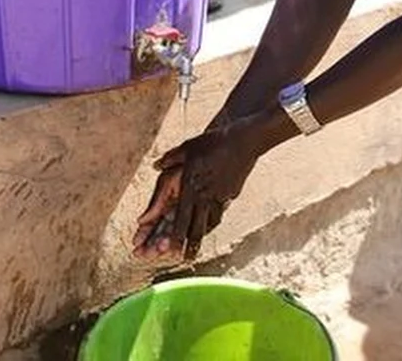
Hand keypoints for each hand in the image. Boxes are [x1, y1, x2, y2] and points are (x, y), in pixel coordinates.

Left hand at [131, 115, 262, 260]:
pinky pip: (219, 212)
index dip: (175, 236)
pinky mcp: (230, 194)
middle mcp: (205, 195)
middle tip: (183, 259)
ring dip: (200, 237)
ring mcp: (219, 196)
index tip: (169, 251)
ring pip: (209, 223)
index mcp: (191, 186)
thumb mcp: (188, 147)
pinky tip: (209, 226)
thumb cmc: (214, 142)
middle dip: (188, 245)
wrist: (244, 142)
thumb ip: (171, 158)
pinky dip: (212, 222)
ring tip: (194, 250)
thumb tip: (156, 165)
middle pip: (196, 226)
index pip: (181, 217)